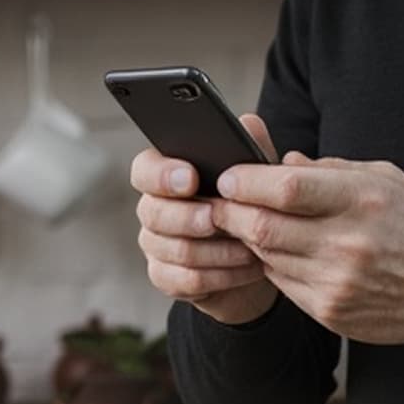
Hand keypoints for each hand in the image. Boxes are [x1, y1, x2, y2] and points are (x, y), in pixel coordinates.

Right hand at [131, 114, 281, 326]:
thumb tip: (249, 123)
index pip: (144, 169)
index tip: (191, 178)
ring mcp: (156, 246)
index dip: (162, 174)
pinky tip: (245, 270)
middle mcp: (154, 209)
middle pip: (152, 212)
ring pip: (172, 248)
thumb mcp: (258, 177)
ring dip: (215, 250)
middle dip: (188, 216)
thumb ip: (252, 149)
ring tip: (249, 248)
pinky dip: (219, 276)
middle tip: (217, 219)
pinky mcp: (167, 278)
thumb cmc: (250, 209)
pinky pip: (184, 280)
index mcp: (167, 177)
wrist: (259, 262)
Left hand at [212, 151, 403, 345]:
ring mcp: (337, 281)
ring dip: (246, 238)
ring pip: (265, 256)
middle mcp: (348, 243)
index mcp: (361, 200)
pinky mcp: (330, 310)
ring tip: (240, 223)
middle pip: (263, 226)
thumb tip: (282, 161)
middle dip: (229, 211)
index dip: (246, 181)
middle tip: (216, 202)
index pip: (286, 188)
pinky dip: (269, 264)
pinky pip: (281, 282)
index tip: (228, 175)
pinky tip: (272, 251)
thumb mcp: (382, 179)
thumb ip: (328, 168)